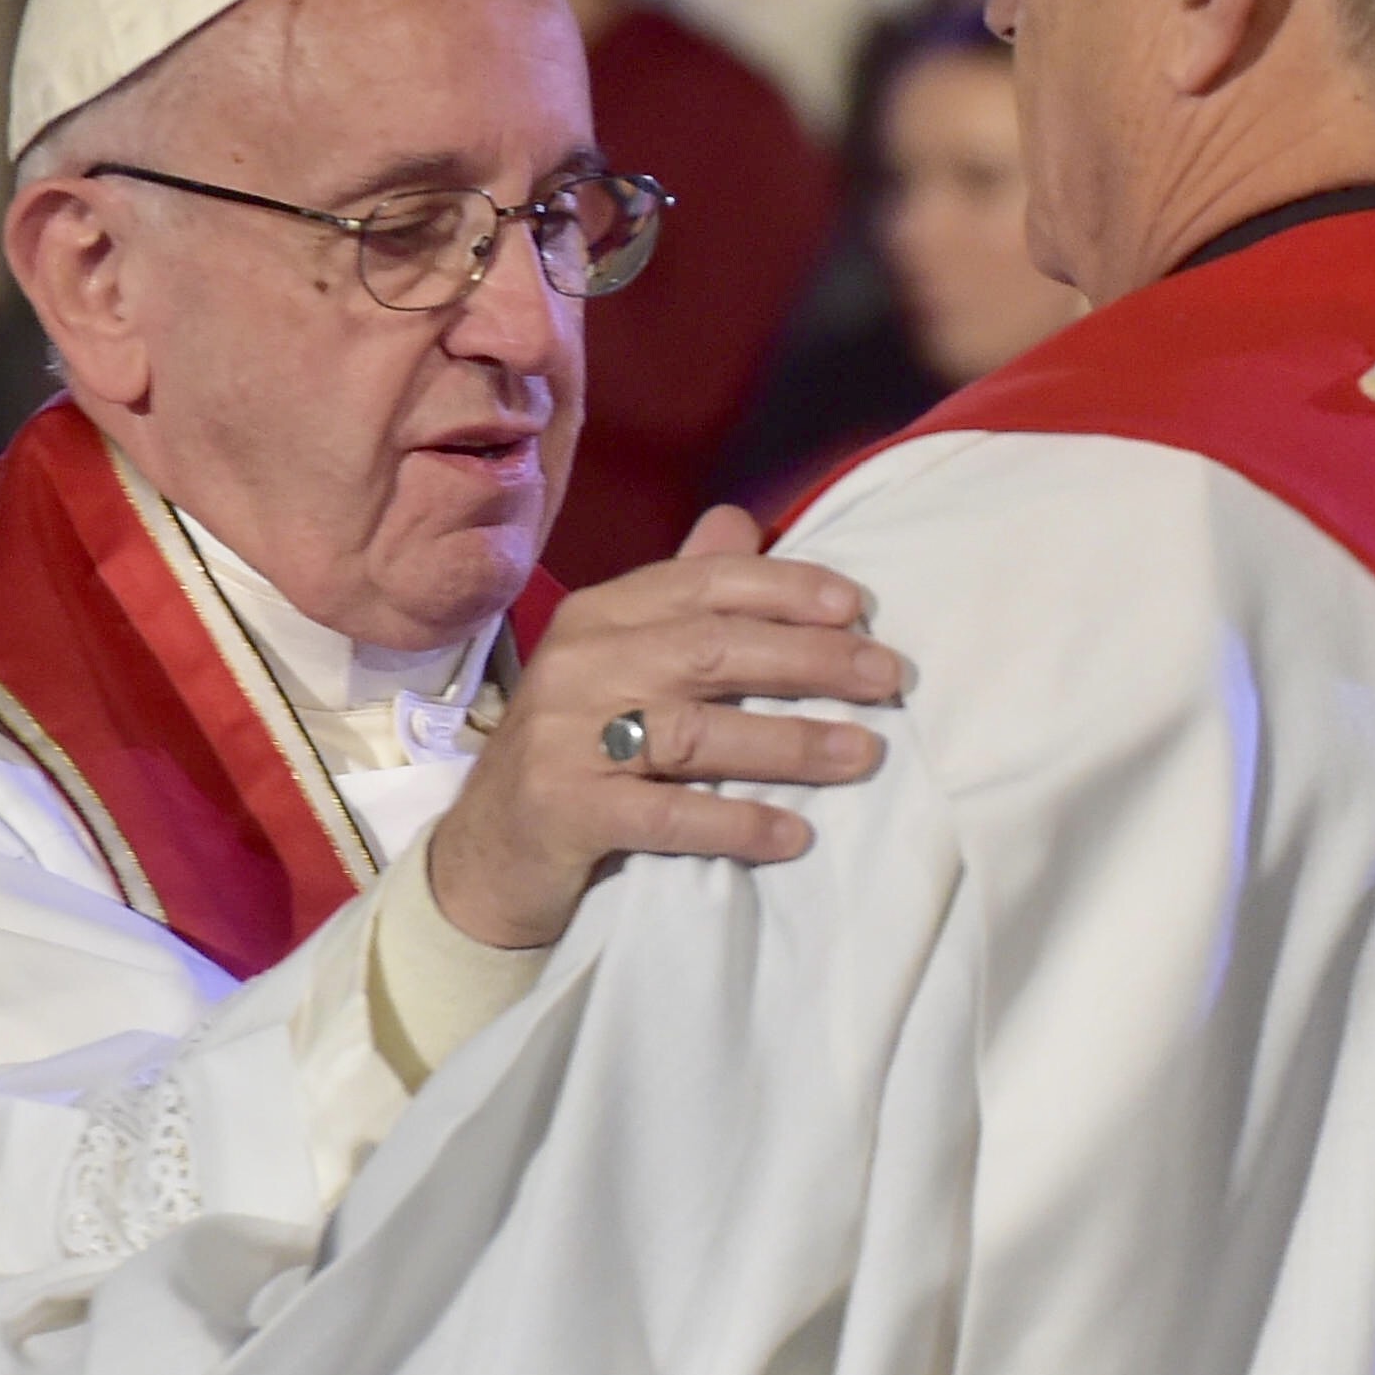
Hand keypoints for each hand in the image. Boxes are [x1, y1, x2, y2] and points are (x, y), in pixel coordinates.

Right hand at [426, 504, 902, 952]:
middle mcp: (578, 664)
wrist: (485, 855)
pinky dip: (735, 821)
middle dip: (811, 660)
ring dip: (791, 742)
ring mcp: (563, 739)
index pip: (703, 584)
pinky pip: (666, 813)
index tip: (857, 607)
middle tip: (888, 677)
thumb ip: (682, 597)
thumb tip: (742, 519)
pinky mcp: (563, 810)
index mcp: (599, 615)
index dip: (784, 589)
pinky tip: (793, 834)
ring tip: (864, 753)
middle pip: (711, 649)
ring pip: (696, 731)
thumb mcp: (620, 662)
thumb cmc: (576, 749)